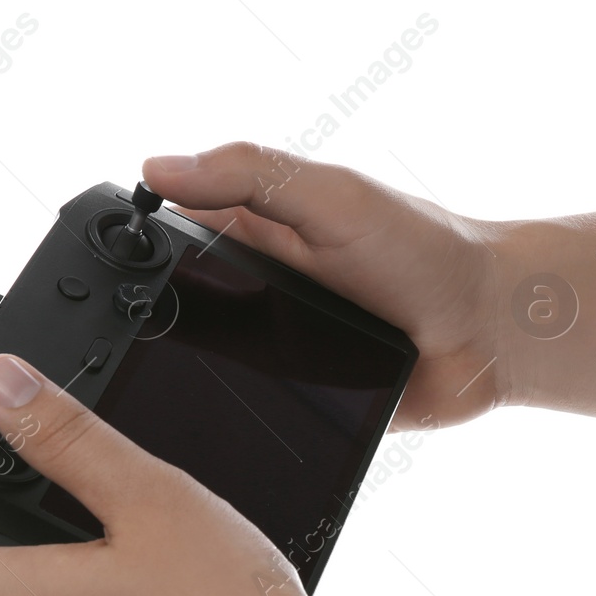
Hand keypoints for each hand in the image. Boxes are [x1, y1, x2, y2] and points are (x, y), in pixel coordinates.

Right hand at [143, 141, 511, 429]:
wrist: (490, 333)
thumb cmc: (426, 251)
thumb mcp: (334, 197)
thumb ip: (251, 175)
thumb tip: (158, 166)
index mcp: (257, 231)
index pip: (171, 233)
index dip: (135, 244)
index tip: (105, 262)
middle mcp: (258, 290)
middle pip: (176, 308)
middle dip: (152, 324)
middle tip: (131, 342)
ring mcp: (275, 349)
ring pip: (203, 369)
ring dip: (187, 378)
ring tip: (159, 392)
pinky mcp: (297, 401)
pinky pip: (247, 417)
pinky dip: (229, 420)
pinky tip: (209, 429)